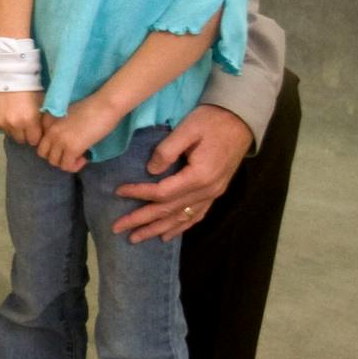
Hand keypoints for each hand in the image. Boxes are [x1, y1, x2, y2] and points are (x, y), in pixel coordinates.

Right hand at [0, 89, 46, 145]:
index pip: (33, 141)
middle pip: (20, 140)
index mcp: (29, 121)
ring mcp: (0, 122)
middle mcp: (13, 124)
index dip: (35, 135)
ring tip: (13, 115)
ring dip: (12, 128)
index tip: (35, 129)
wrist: (8, 74)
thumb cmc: (29, 87)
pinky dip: (1, 122)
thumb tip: (42, 132)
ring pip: (8, 133)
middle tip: (24, 123)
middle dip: (23, 133)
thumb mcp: (41, 103)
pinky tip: (4, 111)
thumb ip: (41, 120)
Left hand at [36, 95, 118, 172]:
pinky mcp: (72, 148)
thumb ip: (60, 127)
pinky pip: (67, 166)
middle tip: (71, 154)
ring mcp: (59, 140)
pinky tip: (84, 157)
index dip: (54, 147)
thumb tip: (62, 144)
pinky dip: (75, 166)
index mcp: (47, 121)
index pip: (41, 142)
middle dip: (57, 156)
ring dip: (66, 162)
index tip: (67, 145)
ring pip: (54, 162)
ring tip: (79, 156)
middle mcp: (49, 130)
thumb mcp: (68, 115)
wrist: (105, 105)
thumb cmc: (92, 107)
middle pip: (44, 154)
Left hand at [112, 103, 251, 242]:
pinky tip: (167, 235)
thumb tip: (150, 171)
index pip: (162, 192)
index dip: (139, 193)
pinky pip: (196, 216)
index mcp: (199, 176)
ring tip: (136, 238)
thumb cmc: (212, 121)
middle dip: (142, 221)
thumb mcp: (187, 129)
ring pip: (181, 218)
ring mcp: (213, 194)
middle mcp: (207, 191)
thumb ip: (166, 150)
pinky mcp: (216, 192)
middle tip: (118, 228)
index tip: (118, 192)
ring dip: (157, 229)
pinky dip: (180, 227)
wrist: (240, 120)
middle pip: (169, 211)